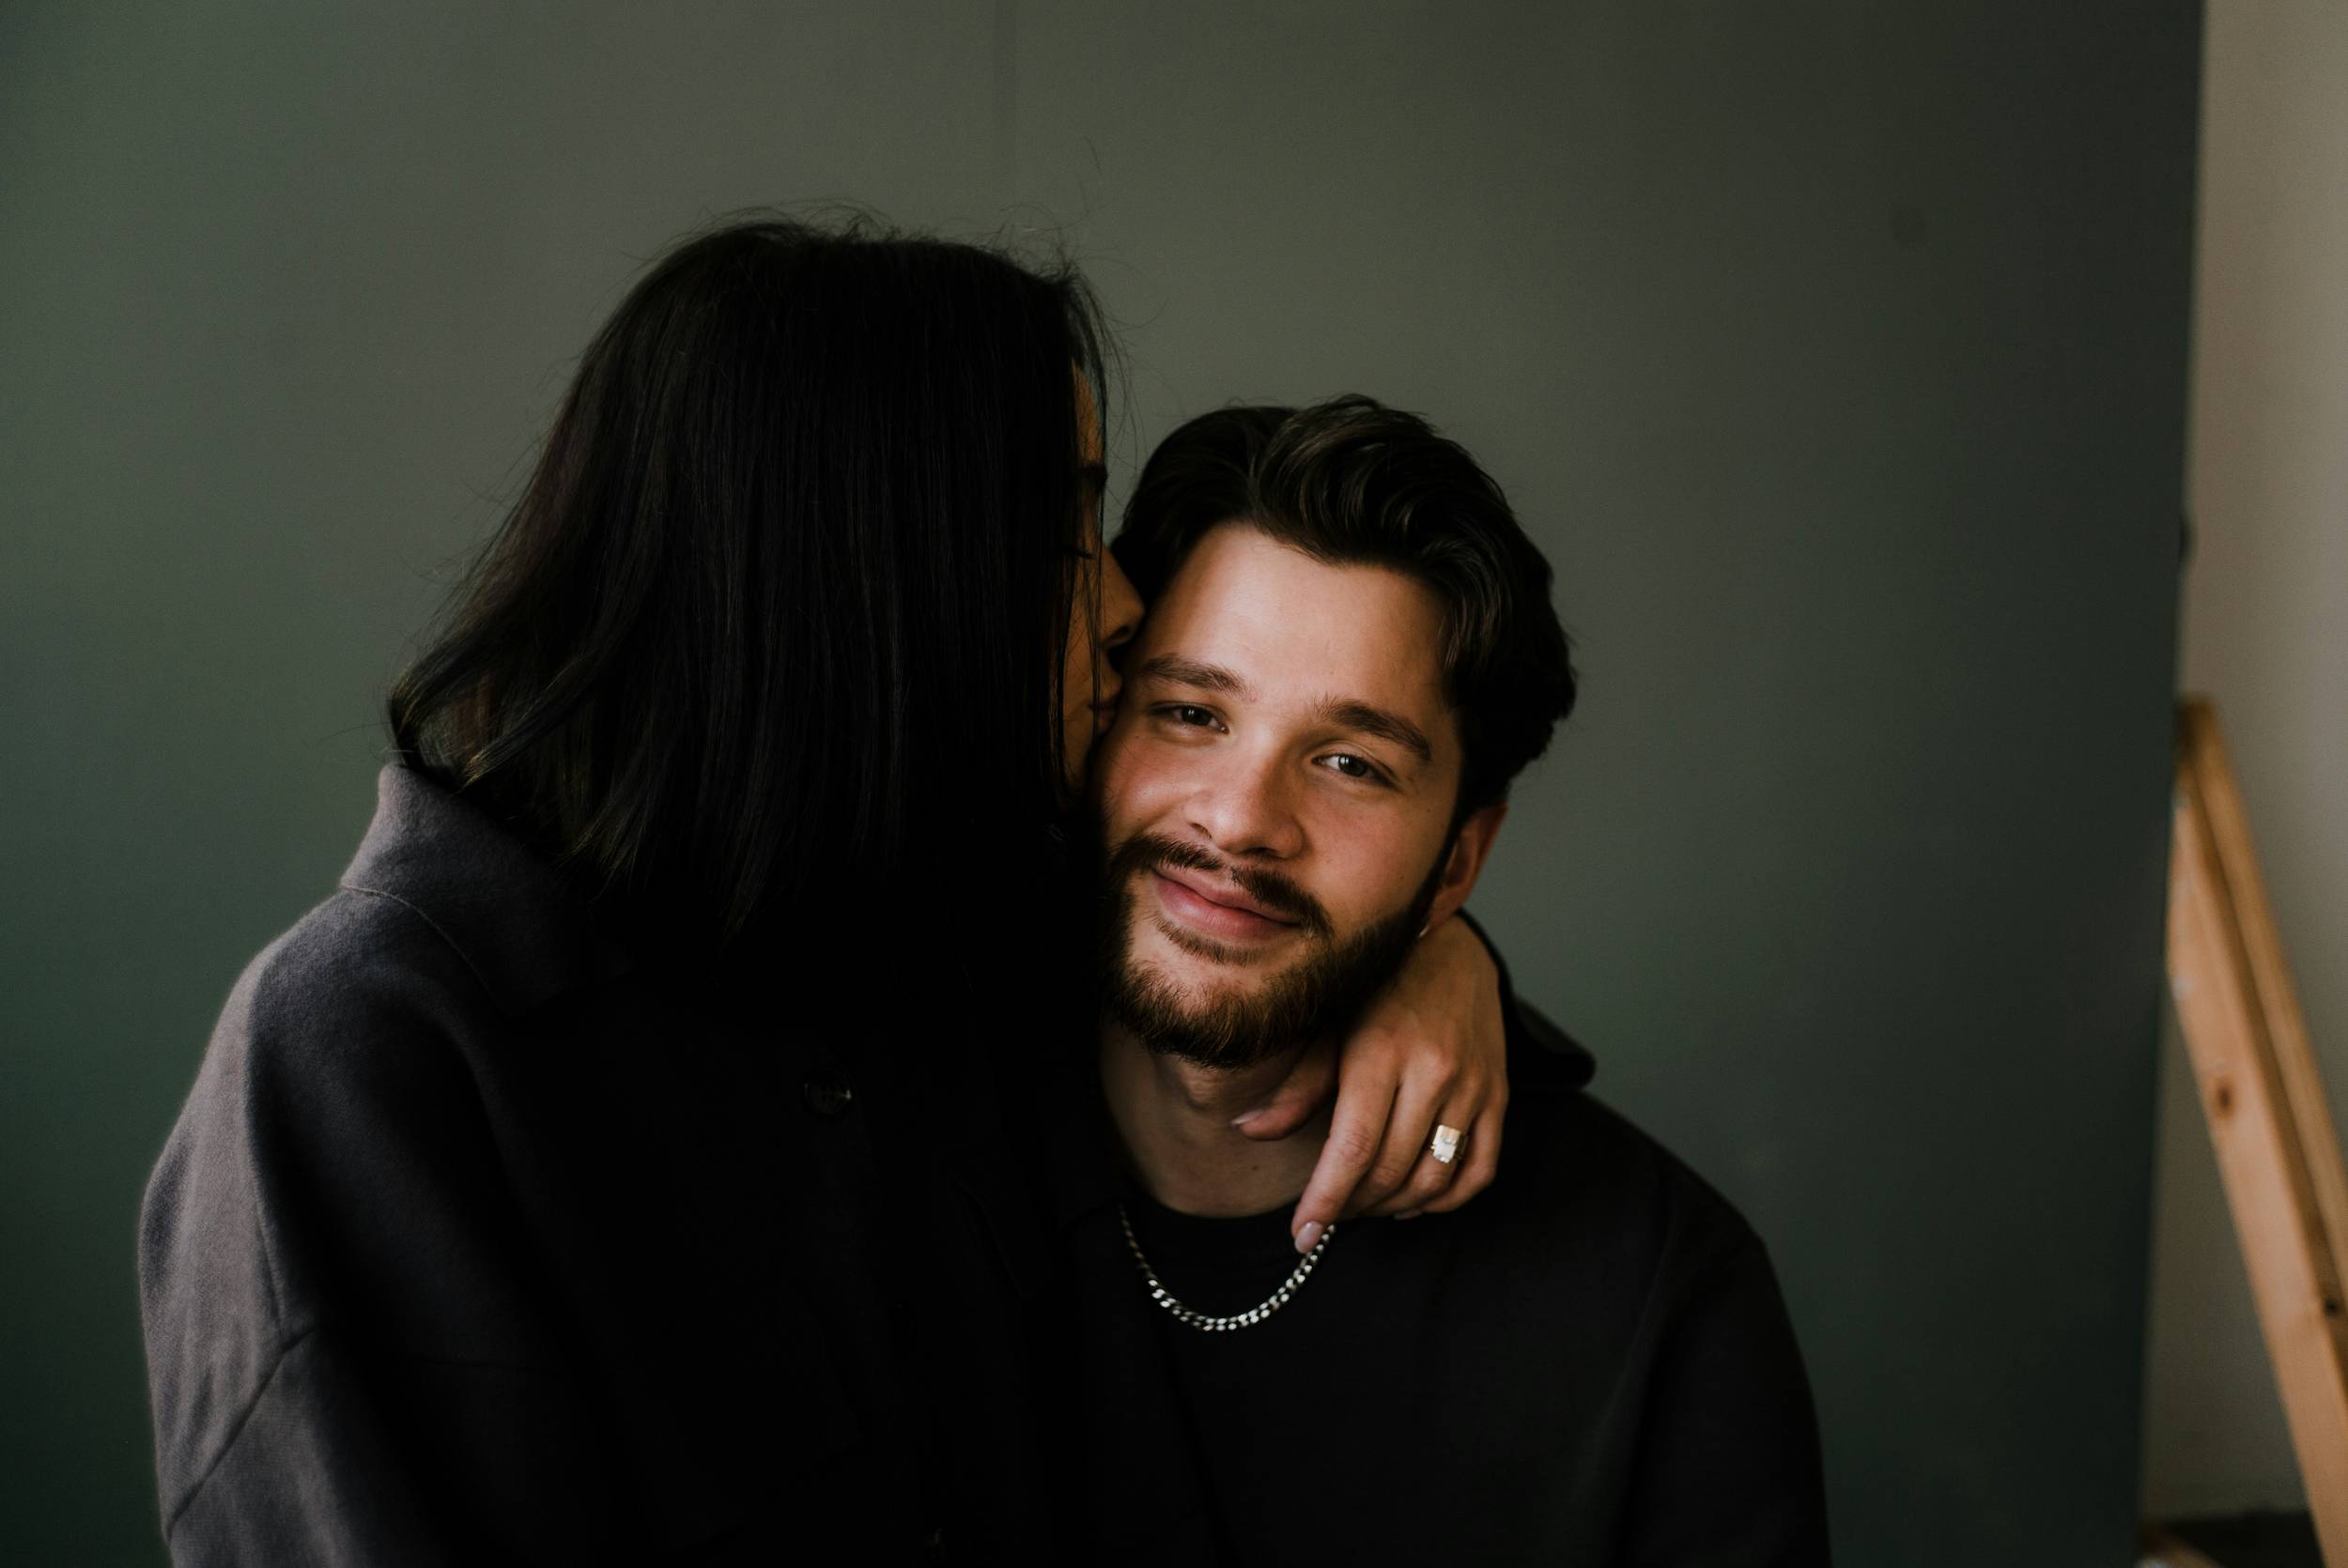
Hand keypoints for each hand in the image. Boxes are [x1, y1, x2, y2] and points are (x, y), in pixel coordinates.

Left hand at [1232, 913, 1507, 1250]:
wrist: (1449, 946)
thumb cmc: (1375, 986)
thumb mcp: (1327, 1026)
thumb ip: (1296, 1086)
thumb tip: (1248, 1131)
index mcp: (1382, 1052)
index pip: (1353, 1149)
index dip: (1324, 1201)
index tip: (1301, 1236)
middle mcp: (1434, 1072)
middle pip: (1391, 1169)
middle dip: (1352, 1206)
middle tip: (1326, 1215)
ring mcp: (1473, 1085)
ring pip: (1435, 1178)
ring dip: (1393, 1205)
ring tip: (1361, 1205)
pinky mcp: (1498, 1093)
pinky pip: (1480, 1169)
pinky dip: (1446, 1199)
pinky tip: (1412, 1199)